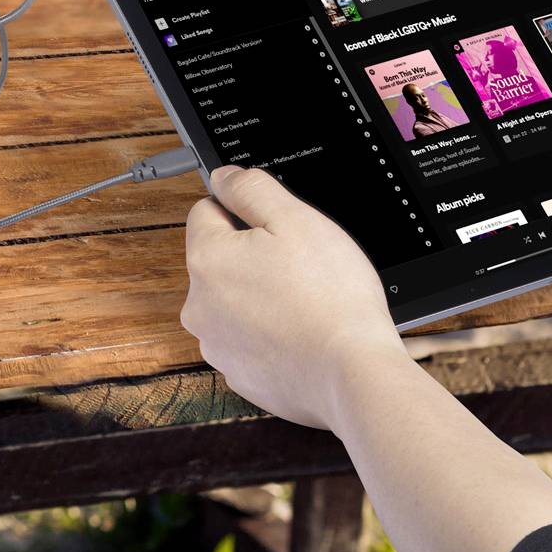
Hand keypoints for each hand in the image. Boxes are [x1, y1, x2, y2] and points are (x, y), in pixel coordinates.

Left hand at [180, 165, 411, 429]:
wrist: (353, 375)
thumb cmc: (331, 298)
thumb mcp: (296, 218)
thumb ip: (251, 188)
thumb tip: (223, 177)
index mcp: (206, 259)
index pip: (207, 211)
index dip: (245, 211)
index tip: (277, 228)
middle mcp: (198, 305)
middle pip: (220, 259)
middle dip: (253, 256)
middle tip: (299, 267)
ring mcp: (216, 345)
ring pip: (234, 301)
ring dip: (260, 296)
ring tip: (304, 303)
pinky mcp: (238, 374)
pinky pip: (249, 340)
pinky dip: (270, 334)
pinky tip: (301, 334)